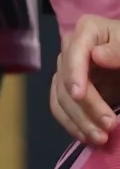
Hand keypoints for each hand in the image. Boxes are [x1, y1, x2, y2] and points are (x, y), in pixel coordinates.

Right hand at [51, 15, 119, 145]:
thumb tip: (97, 55)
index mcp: (89, 30)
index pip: (75, 51)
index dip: (75, 74)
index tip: (79, 95)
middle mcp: (71, 48)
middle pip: (67, 79)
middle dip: (85, 107)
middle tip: (108, 126)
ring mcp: (67, 70)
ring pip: (61, 98)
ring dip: (78, 121)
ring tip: (99, 138)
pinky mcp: (68, 89)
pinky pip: (61, 108)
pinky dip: (72, 124)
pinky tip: (86, 137)